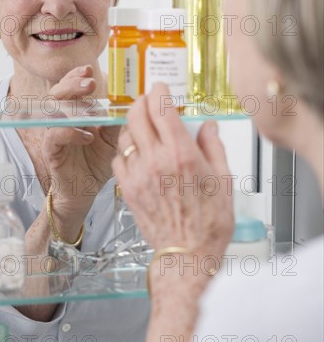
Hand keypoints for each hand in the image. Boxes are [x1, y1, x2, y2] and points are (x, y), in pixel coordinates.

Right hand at [42, 66, 118, 233]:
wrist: (85, 190)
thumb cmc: (97, 163)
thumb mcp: (113, 139)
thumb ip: (117, 122)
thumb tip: (136, 102)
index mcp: (76, 111)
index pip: (71, 86)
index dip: (77, 75)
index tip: (90, 70)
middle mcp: (62, 119)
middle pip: (58, 92)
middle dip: (72, 84)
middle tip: (89, 84)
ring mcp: (54, 133)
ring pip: (52, 111)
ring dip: (71, 106)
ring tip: (90, 109)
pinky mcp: (51, 150)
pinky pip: (54, 136)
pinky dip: (70, 133)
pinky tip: (87, 136)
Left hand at [112, 83, 233, 261]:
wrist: (187, 254)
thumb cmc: (209, 222)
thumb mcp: (223, 180)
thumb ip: (214, 146)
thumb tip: (208, 126)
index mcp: (182, 154)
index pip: (162, 108)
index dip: (159, 91)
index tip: (161, 87)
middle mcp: (156, 160)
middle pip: (137, 115)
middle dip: (142, 102)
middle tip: (149, 102)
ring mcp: (138, 175)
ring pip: (125, 135)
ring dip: (134, 126)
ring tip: (145, 129)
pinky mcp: (127, 189)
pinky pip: (118, 159)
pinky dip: (126, 151)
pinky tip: (138, 155)